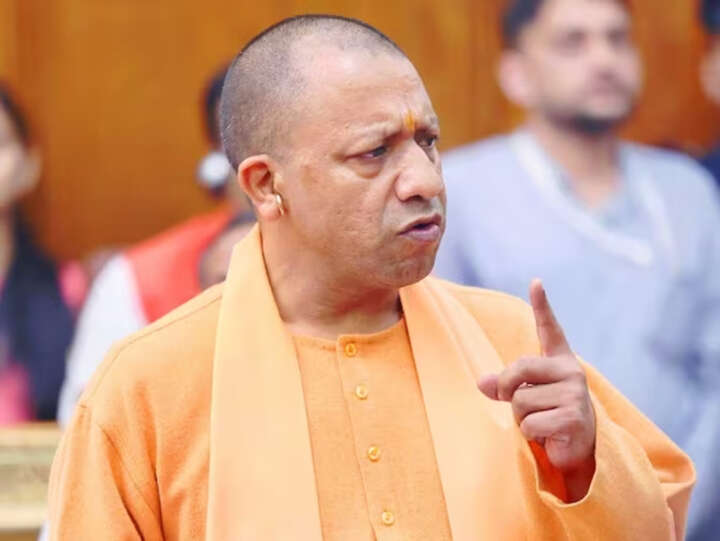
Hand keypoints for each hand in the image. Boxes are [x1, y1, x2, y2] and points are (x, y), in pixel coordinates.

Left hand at [478, 279, 595, 499]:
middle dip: (508, 389)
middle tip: (519, 403)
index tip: (535, 282)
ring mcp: (575, 394)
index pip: (550, 329)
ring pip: (520, 401)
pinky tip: (548, 435)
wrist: (577, 449)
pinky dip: (530, 434)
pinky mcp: (574, 417)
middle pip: (519, 368)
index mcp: (560, 361)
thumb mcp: (524, 396)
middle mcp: (571, 372)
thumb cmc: (548, 416)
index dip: (542, 305)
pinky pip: (529, 423)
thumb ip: (503, 385)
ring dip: (521, 418)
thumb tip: (482, 383)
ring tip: (541, 422)